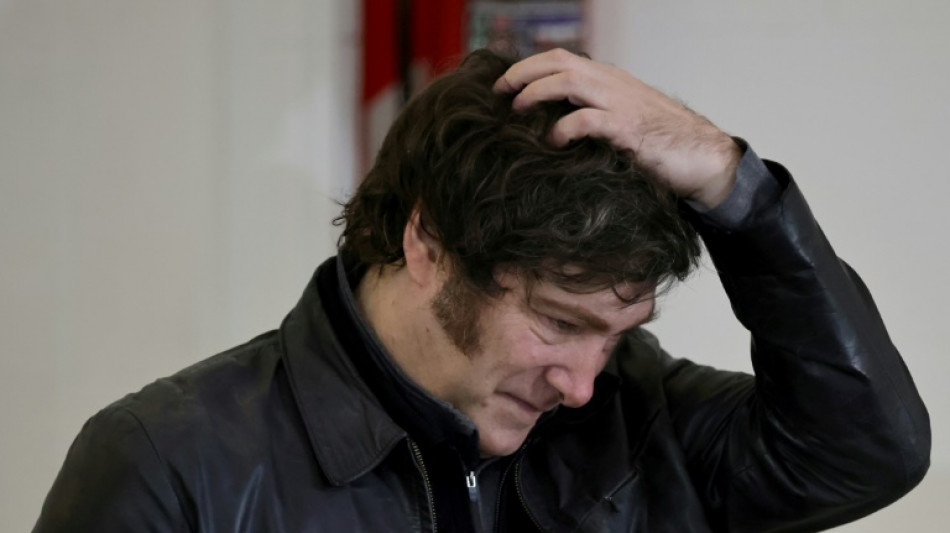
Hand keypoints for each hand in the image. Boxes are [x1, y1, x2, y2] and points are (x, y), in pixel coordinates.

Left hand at [494, 49, 740, 208]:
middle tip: (499, 92)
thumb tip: (554, 126)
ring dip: (536, 93)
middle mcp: (613, 85)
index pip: (563, 60)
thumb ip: (595, 115)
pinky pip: (587, 119)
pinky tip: (552, 142)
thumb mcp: (624, 121)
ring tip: (517, 111)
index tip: (504, 85)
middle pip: (559, 63)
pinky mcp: (629, 130)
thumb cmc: (662, 143)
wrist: (704, 158)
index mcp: (611, 81)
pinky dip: (563, 128)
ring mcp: (622, 104)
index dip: (529, 68)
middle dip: (523, 73)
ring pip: (569, 82)